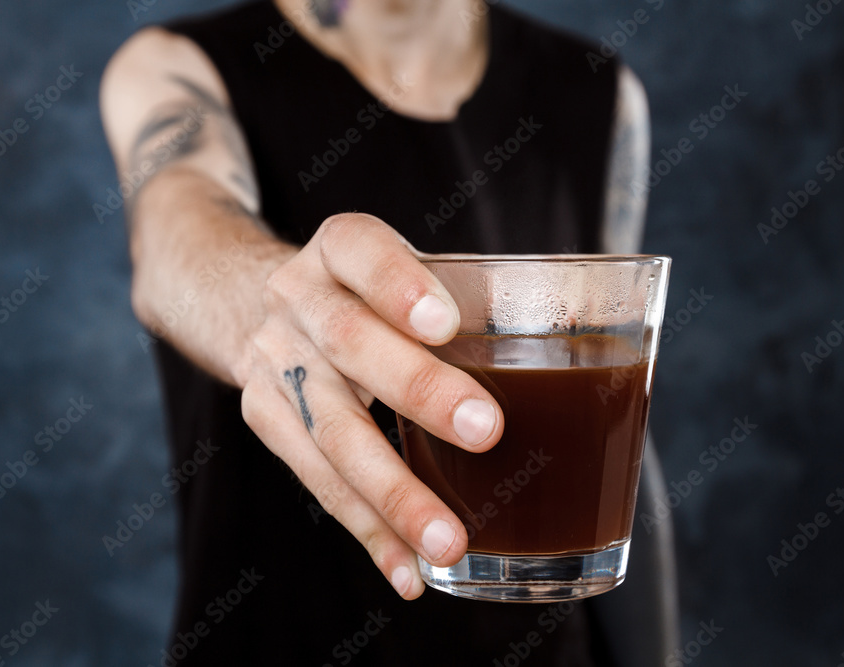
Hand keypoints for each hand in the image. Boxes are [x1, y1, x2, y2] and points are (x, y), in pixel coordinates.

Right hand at [237, 213, 503, 598]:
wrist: (252, 302)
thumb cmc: (362, 292)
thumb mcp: (394, 269)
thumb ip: (463, 299)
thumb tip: (592, 377)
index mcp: (338, 249)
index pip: (361, 251)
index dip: (398, 284)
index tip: (445, 322)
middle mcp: (298, 300)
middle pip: (350, 342)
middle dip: (418, 390)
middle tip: (486, 431)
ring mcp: (275, 362)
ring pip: (332, 430)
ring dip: (393, 492)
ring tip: (447, 541)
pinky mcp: (266, 417)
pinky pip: (318, 481)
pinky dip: (369, 530)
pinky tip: (408, 571)